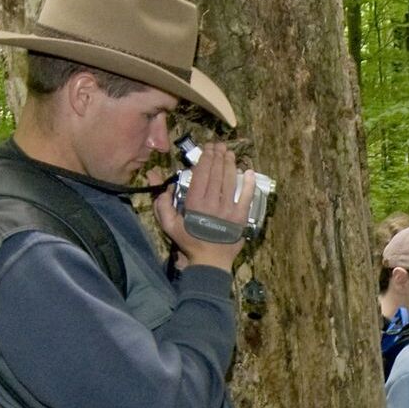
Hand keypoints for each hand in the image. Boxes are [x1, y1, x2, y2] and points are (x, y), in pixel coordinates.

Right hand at [150, 143, 244, 272]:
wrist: (210, 261)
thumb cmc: (188, 241)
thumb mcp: (169, 225)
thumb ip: (162, 203)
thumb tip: (159, 180)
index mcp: (194, 203)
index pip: (201, 174)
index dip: (206, 158)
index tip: (208, 148)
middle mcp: (211, 203)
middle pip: (216, 173)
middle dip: (218, 156)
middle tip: (220, 146)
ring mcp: (228, 210)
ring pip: (230, 181)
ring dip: (231, 164)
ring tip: (230, 154)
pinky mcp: (241, 217)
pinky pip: (246, 197)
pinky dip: (248, 184)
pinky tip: (248, 172)